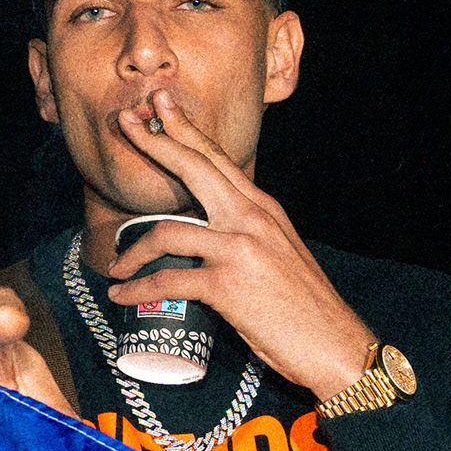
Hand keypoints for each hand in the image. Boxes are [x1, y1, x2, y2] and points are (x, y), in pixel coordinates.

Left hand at [100, 89, 378, 396]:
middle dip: (155, 142)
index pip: (219, 160)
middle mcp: (253, 218)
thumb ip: (248, 236)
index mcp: (265, 209)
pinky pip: (167, 280)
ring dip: (132, 250)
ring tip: (116, 265)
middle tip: (124, 121)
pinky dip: (138, 288)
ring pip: (168, 230)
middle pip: (194, 168)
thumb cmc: (306, 308)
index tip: (159, 107)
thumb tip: (210, 238)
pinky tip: (122, 295)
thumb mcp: (280, 254)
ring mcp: (240, 249)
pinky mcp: (228, 285)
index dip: (186, 130)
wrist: (335, 344)